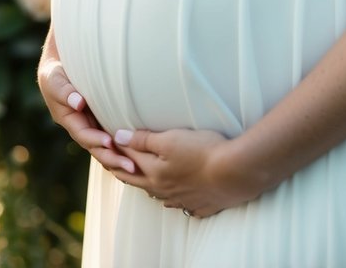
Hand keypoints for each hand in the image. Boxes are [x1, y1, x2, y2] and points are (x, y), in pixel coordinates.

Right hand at [37, 34, 136, 177]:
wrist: (61, 61)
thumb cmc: (56, 69)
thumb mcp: (54, 77)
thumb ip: (63, 90)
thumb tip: (78, 103)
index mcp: (67, 118)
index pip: (84, 135)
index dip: (96, 140)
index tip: (110, 143)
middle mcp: (80, 124)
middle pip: (97, 147)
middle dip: (113, 158)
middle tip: (132, 167)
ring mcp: (91, 122)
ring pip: (106, 145)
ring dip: (120, 157)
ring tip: (138, 167)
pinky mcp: (101, 118)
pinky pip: (111, 134)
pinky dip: (122, 146)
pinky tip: (138, 153)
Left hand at [111, 127, 259, 216]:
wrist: (234, 173)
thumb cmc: (203, 151)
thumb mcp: (171, 139)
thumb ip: (144, 140)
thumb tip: (118, 138)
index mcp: (155, 173)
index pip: (130, 159)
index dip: (120, 148)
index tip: (111, 141)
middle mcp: (164, 190)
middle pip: (139, 181)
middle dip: (125, 170)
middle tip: (115, 164)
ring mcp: (183, 199)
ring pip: (158, 195)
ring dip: (148, 186)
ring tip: (143, 179)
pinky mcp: (201, 204)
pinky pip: (181, 206)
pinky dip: (174, 201)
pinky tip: (174, 199)